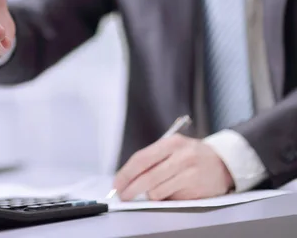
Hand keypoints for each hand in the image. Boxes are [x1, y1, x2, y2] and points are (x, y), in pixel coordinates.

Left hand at [113, 134, 233, 200]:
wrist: (224, 163)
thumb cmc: (191, 155)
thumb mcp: (173, 148)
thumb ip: (152, 159)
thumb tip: (127, 178)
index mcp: (172, 143)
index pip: (141, 159)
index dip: (125, 174)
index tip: (117, 183)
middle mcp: (182, 157)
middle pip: (147, 177)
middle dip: (131, 189)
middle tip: (123, 195)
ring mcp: (190, 174)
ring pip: (157, 191)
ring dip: (150, 195)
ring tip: (155, 190)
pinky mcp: (196, 190)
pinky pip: (171, 199)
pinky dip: (165, 198)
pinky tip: (171, 192)